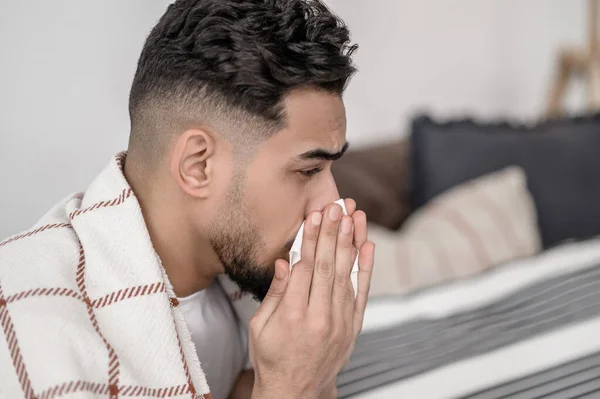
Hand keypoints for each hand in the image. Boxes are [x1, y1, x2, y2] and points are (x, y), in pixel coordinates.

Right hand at [248, 200, 374, 398]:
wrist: (296, 392)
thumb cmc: (272, 358)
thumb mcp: (260, 327)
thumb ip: (276, 293)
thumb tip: (285, 263)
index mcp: (292, 316)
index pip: (304, 268)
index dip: (310, 239)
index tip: (314, 216)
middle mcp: (319, 318)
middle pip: (328, 266)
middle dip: (332, 232)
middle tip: (337, 206)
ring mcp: (339, 323)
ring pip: (347, 275)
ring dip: (350, 242)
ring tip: (353, 216)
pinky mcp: (352, 328)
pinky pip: (362, 293)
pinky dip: (366, 268)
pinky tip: (367, 245)